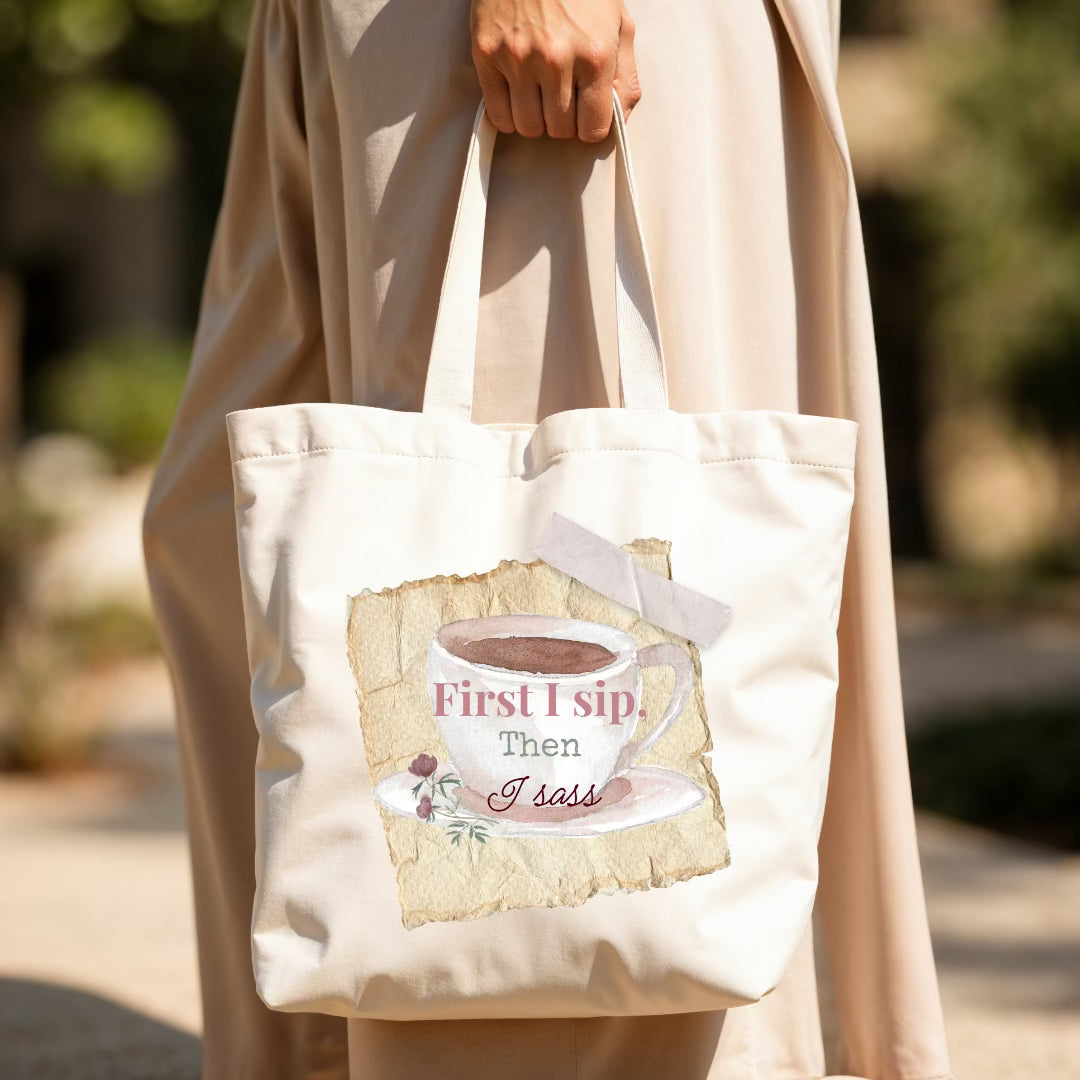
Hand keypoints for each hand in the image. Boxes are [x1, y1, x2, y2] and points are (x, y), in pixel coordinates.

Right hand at [469, 0, 640, 141]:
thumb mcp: (618, 24)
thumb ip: (626, 75)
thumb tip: (620, 119)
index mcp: (594, 55)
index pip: (593, 129)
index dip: (590, 126)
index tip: (585, 113)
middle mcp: (556, 61)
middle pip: (560, 131)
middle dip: (564, 121)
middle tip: (562, 97)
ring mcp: (518, 58)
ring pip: (528, 127)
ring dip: (536, 120)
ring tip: (539, 95)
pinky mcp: (487, 55)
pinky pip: (499, 115)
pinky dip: (508, 115)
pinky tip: (517, 96)